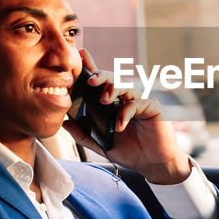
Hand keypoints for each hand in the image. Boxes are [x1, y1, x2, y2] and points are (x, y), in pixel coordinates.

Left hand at [61, 49, 191, 184]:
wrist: (153, 164)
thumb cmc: (131, 152)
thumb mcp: (102, 145)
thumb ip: (84, 135)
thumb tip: (65, 124)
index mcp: (114, 105)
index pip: (102, 83)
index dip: (92, 67)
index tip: (82, 54)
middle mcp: (127, 99)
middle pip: (113, 79)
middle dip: (101, 76)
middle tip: (90, 81)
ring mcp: (141, 102)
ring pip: (126, 86)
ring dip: (113, 89)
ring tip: (104, 100)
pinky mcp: (153, 108)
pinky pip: (137, 103)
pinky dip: (125, 113)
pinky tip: (119, 126)